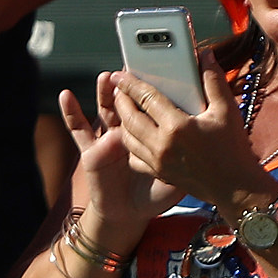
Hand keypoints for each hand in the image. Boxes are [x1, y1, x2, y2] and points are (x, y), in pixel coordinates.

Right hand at [62, 77, 181, 250]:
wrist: (135, 211)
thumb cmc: (161, 190)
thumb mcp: (187, 169)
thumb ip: (195, 150)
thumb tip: (211, 128)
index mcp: (156, 132)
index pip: (156, 104)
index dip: (158, 88)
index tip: (163, 68)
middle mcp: (132, 131)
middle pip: (130, 103)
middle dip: (131, 85)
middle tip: (136, 65)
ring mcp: (109, 138)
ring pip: (106, 109)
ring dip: (106, 92)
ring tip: (109, 76)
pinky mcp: (91, 150)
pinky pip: (78, 128)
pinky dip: (71, 112)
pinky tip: (66, 96)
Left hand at [112, 60, 274, 214]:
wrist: (237, 188)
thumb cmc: (234, 150)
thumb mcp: (227, 112)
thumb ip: (214, 81)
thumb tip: (206, 56)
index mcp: (178, 127)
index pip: (145, 98)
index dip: (130, 83)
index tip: (120, 74)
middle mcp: (162, 144)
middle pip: (129, 116)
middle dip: (120, 100)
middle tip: (120, 89)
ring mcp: (158, 161)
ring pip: (127, 137)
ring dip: (123, 121)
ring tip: (126, 109)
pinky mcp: (159, 173)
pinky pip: (134, 157)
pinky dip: (131, 144)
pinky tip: (137, 135)